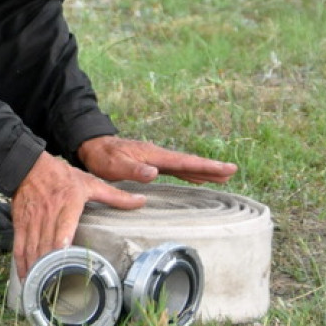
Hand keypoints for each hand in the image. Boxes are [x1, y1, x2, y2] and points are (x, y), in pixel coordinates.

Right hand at [11, 151, 146, 279]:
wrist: (29, 166)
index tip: (64, 261)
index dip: (61, 245)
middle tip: (56, 286)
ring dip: (36, 269)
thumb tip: (141, 201)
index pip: (64, 227)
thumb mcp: (90, 183)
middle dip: (50, 266)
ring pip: (32, 248)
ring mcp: (33, 220)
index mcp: (69, 205)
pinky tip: (25, 276)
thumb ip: (116, 196)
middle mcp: (50, 214)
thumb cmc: (62, 176)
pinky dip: (21, 262)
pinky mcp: (21, 223)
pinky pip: (19, 245)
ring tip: (42, 287)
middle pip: (47, 244)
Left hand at [76, 136, 237, 185]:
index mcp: (153, 155)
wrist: (92, 146)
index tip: (226, 168)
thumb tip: (155, 173)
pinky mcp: (151, 163)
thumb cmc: (102, 157)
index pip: (185, 162)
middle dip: (211, 167)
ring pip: (184, 166)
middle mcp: (158, 155)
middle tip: (233, 171)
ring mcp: (155, 158)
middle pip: (189, 162)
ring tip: (223, 176)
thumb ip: (134, 170)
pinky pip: (176, 169)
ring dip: (203, 171)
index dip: (206, 166)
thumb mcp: (115, 166)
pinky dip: (189, 173)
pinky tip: (197, 179)